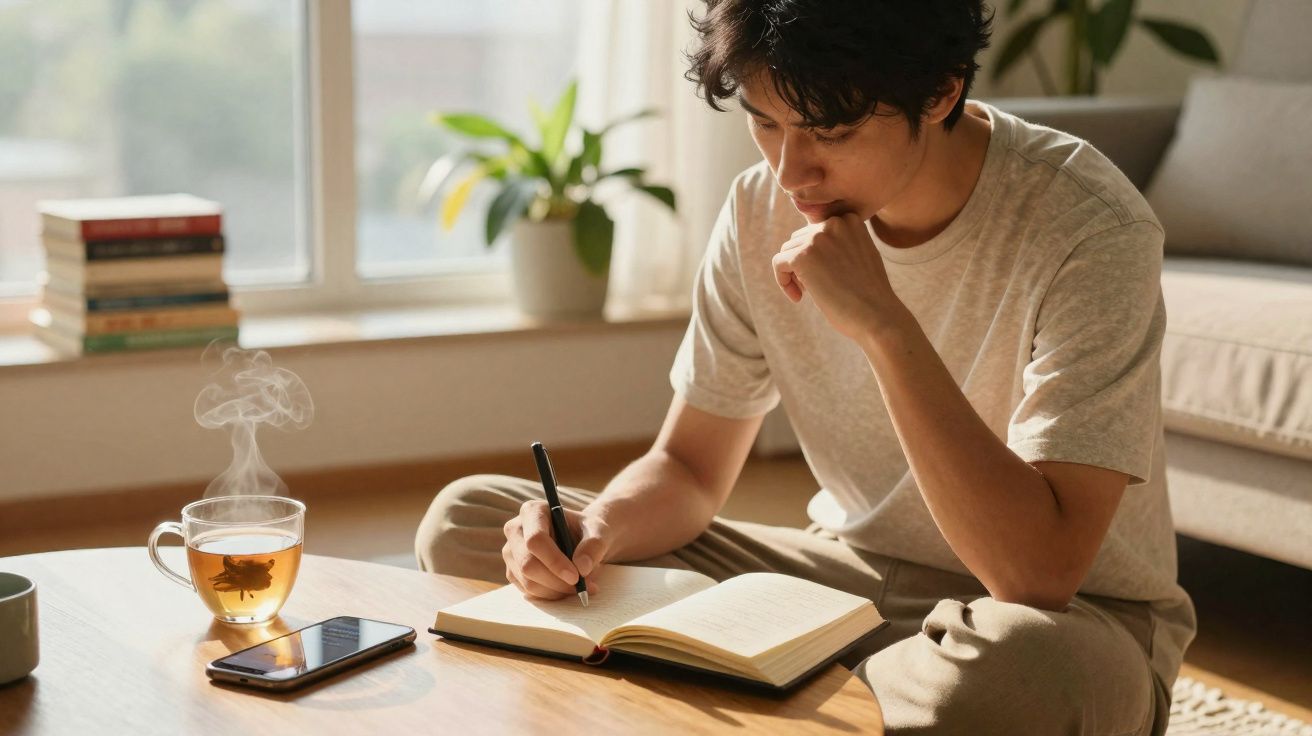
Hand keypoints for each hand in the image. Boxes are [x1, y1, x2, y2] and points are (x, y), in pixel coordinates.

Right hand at [501, 500, 610, 599]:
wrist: (581, 539)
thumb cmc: (587, 530)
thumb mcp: (598, 531)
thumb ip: (594, 545)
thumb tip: (582, 568)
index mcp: (533, 511)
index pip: (535, 540)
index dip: (554, 561)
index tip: (575, 576)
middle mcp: (515, 529)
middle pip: (528, 564)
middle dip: (556, 581)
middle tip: (582, 587)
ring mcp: (511, 552)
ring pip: (528, 582)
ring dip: (557, 590)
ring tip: (580, 586)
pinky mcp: (513, 571)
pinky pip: (529, 592)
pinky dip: (551, 595)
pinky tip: (566, 587)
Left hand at [772, 213, 905, 342]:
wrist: (877, 316)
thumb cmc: (870, 294)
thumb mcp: (860, 256)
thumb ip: (840, 243)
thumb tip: (809, 244)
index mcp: (850, 219)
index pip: (816, 230)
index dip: (815, 255)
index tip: (824, 276)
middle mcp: (834, 222)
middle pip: (799, 239)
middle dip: (802, 264)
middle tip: (815, 289)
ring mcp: (818, 238)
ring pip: (787, 251)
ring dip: (793, 274)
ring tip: (809, 294)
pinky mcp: (803, 256)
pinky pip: (778, 264)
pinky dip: (783, 282)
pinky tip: (798, 299)